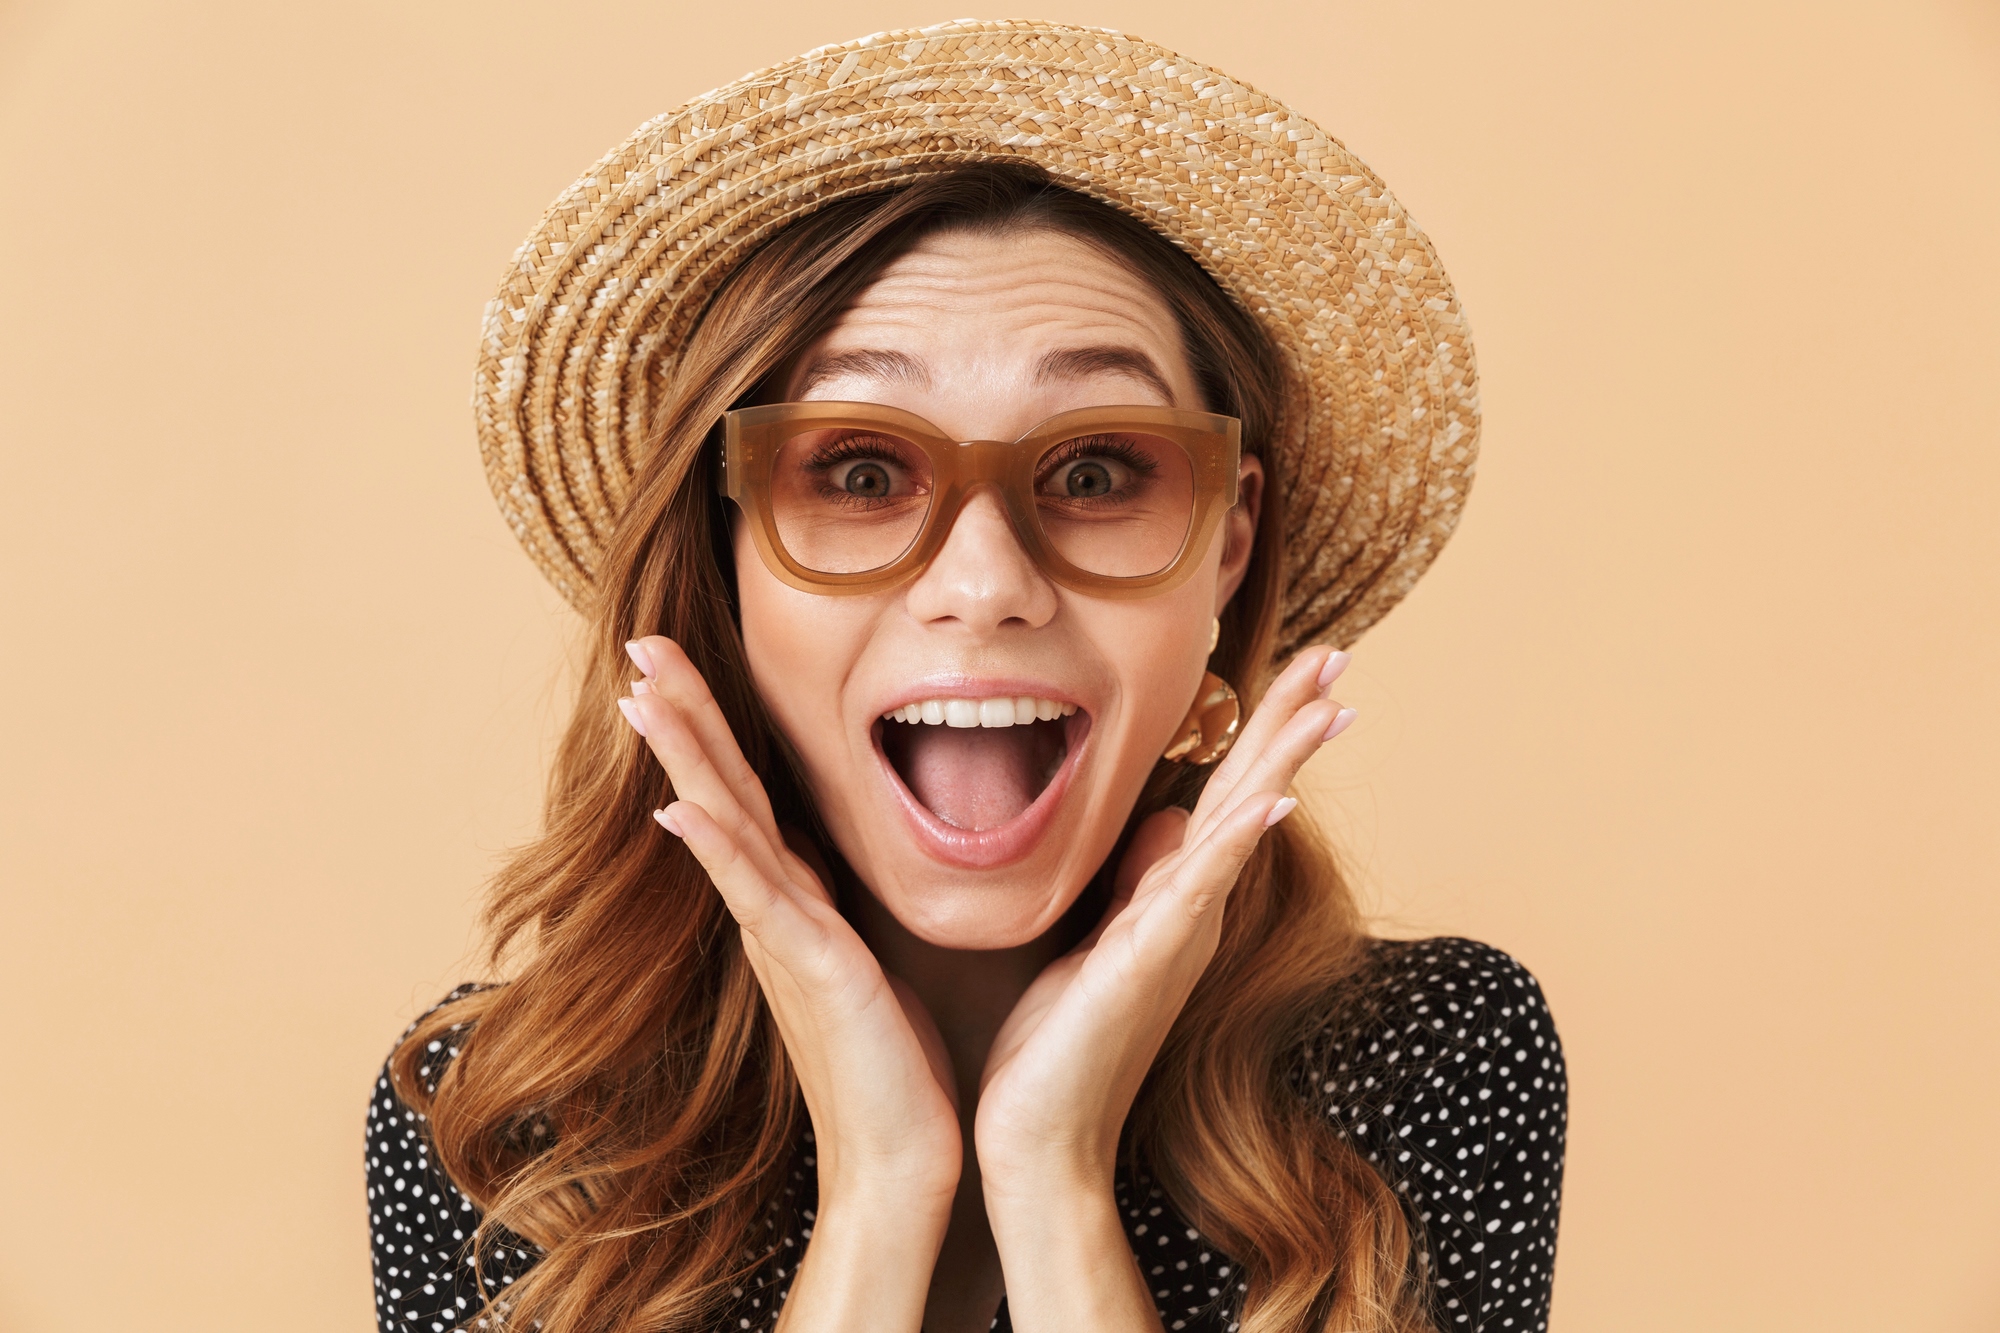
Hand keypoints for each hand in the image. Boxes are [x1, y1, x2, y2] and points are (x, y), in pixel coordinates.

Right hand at [618, 636, 960, 1330]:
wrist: (903, 1164)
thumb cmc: (898, 1070)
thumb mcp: (875, 961)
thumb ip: (850, 906)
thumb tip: (846, 859)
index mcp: (799, 904)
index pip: (747, 795)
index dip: (711, 728)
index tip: (678, 663)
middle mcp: (778, 913)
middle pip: (721, 791)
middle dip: (682, 714)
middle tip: (638, 642)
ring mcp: (785, 940)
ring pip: (725, 827)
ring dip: (685, 757)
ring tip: (640, 692)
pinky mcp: (810, 971)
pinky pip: (756, 896)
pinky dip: (718, 849)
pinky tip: (681, 808)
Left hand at [975, 646, 1354, 1194]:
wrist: (1036, 1138)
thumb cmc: (1055, 1046)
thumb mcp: (1098, 939)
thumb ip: (1137, 881)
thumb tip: (1169, 819)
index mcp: (1174, 898)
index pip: (1229, 795)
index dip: (1267, 732)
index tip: (1307, 670)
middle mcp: (1190, 909)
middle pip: (1251, 792)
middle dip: (1293, 722)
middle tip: (1341, 652)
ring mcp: (1177, 932)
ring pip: (1240, 824)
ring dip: (1283, 760)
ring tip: (1331, 700)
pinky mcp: (1147, 959)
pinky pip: (1198, 887)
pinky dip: (1234, 842)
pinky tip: (1267, 802)